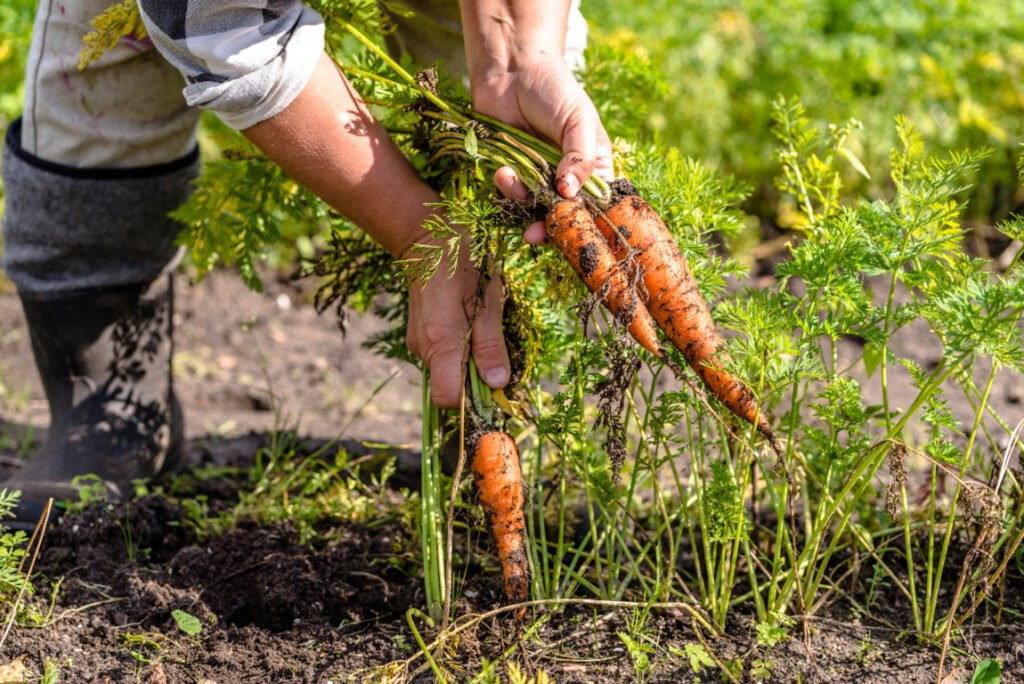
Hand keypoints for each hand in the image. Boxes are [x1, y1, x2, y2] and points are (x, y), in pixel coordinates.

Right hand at [405, 235, 509, 408]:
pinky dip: (457, 349)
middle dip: (474, 377)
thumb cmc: (463, 265)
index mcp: (440, 343)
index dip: (471, 399)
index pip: (447, 397)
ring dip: (467, 359)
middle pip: (449, 385)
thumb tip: (497, 383)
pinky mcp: (418, 335)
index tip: (492, 382)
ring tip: (479, 325)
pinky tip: (466, 322)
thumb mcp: (487, 302)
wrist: (427, 240)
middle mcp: (422, 348)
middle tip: (492, 343)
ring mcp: (417, 342)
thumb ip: (490, 346)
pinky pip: (441, 356)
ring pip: (446, 370)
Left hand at [473, 56, 613, 242]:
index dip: (585, 222)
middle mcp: (569, 178)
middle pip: (565, 215)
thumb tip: (570, 193)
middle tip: (535, 233)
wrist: (511, 70)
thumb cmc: (554, 88)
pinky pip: (512, 196)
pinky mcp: (515, 174)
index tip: (571, 229)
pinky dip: (507, 189)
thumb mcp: (578, 119)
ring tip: (510, 178)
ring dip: (521, 202)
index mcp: (595, 167)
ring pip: (535, 209)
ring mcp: (540, 178)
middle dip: (549, 226)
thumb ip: (580, 157)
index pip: (596, 205)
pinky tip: (502, 171)